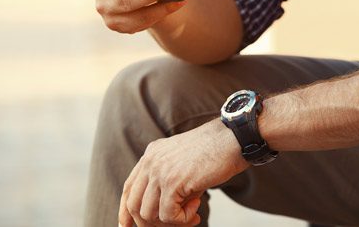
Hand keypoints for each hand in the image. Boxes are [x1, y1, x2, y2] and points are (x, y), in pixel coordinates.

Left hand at [119, 119, 248, 226]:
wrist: (233, 139)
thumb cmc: (215, 151)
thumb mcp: (183, 163)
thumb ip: (168, 180)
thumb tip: (161, 214)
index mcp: (151, 154)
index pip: (129, 188)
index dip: (125, 211)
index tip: (129, 226)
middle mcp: (151, 161)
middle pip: (134, 205)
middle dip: (149, 223)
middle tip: (175, 224)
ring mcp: (160, 171)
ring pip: (148, 214)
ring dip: (171, 222)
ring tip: (192, 212)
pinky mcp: (173, 182)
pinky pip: (168, 216)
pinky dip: (183, 220)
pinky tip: (197, 209)